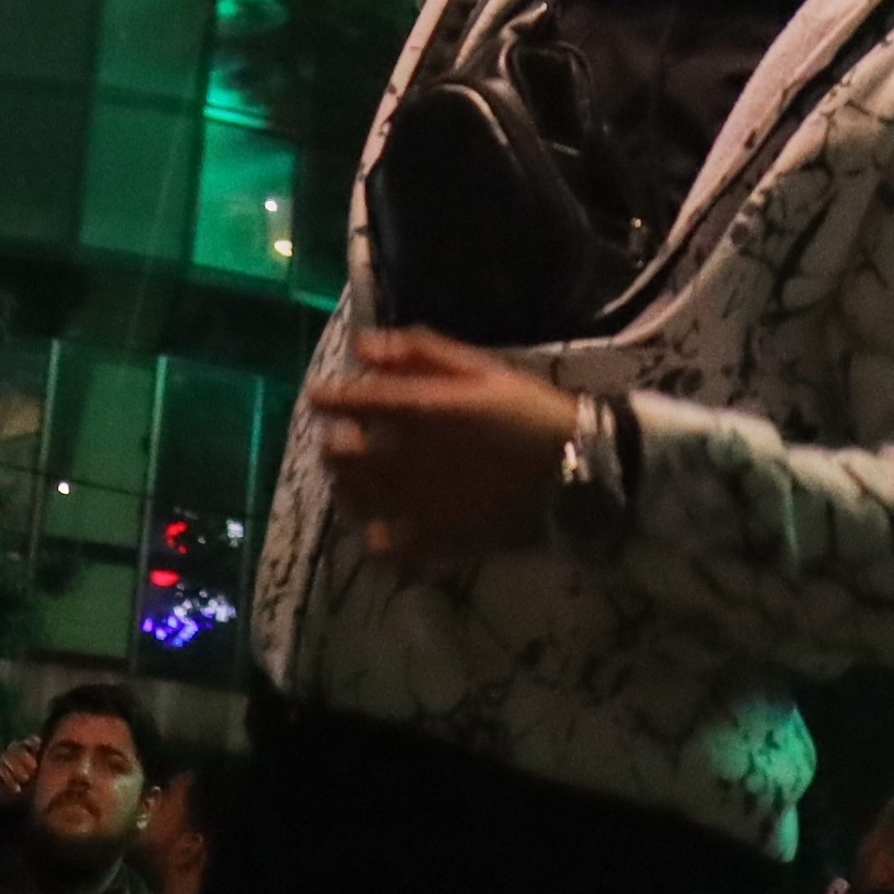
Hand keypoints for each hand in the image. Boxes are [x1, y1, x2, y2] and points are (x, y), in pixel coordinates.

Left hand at [305, 326, 572, 559]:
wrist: (577, 470)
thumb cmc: (529, 411)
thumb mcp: (480, 369)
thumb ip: (419, 352)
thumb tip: (362, 345)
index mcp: (424, 412)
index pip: (356, 403)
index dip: (328, 398)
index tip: (316, 395)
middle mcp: (412, 460)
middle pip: (344, 455)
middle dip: (333, 443)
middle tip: (339, 437)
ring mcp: (421, 506)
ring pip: (356, 500)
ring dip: (344, 486)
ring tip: (352, 480)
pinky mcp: (437, 542)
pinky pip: (385, 547)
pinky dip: (372, 536)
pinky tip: (379, 524)